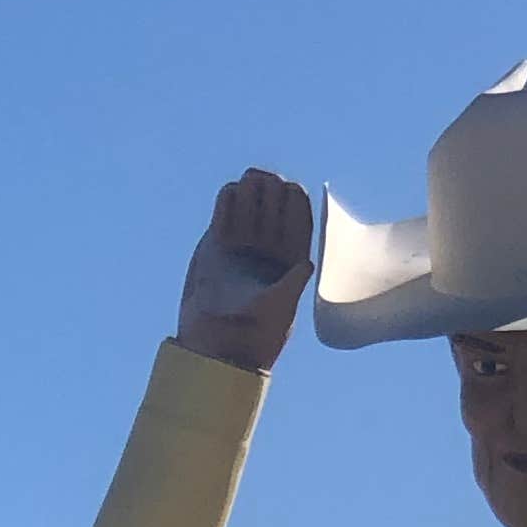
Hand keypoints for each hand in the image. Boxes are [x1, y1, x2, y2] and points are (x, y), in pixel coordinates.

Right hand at [177, 168, 314, 372]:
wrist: (218, 339)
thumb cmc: (257, 329)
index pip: (300, 215)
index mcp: (293, 254)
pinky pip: (225, 207)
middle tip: (263, 188)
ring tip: (246, 190)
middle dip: (270, 189)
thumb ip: (293, 284)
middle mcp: (269, 245)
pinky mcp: (218, 241)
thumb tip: (308, 263)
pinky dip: (227, 198)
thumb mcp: (281, 305)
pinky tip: (228, 201)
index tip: (288, 192)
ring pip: (251, 200)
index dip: (295, 199)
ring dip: (249, 190)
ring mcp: (244, 241)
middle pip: (275, 200)